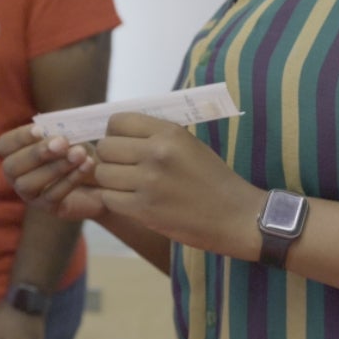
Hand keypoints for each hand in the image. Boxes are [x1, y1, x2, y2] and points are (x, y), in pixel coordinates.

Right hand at [0, 124, 104, 220]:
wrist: (102, 178)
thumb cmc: (79, 150)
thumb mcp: (70, 137)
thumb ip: (59, 132)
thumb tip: (57, 132)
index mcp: (16, 153)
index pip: (4, 145)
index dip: (19, 137)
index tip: (41, 129)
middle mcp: (16, 176)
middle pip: (11, 167)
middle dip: (36, 153)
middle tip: (62, 143)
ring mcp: (30, 195)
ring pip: (29, 184)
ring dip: (54, 167)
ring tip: (79, 153)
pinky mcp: (49, 208)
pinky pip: (53, 196)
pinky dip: (71, 179)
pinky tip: (86, 165)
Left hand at [92, 112, 265, 259]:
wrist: (236, 216)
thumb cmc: (213, 179)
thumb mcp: (189, 144)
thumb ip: (156, 135)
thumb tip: (118, 129)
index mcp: (169, 133)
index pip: (118, 121)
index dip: (114, 132)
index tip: (121, 143)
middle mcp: (156, 154)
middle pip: (105, 148)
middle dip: (109, 157)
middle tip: (122, 167)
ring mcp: (148, 183)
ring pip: (103, 174)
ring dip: (111, 180)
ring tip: (127, 185)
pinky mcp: (144, 210)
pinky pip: (109, 198)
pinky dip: (116, 200)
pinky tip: (132, 201)